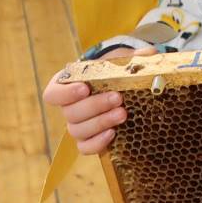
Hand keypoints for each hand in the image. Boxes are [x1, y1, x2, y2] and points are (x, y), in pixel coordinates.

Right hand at [41, 45, 156, 154]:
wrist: (122, 90)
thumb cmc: (115, 74)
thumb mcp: (121, 62)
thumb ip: (133, 58)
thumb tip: (148, 54)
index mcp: (68, 86)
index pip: (53, 94)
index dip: (65, 93)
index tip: (84, 88)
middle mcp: (69, 108)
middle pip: (70, 113)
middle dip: (95, 105)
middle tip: (117, 98)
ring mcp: (78, 126)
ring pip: (78, 131)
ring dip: (100, 122)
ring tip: (123, 114)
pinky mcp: (89, 140)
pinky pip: (85, 147)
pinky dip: (97, 143)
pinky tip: (113, 133)